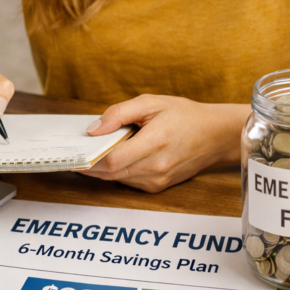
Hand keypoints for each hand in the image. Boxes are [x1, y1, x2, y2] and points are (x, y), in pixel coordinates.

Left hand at [80, 94, 245, 192]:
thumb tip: (93, 129)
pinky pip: (128, 182)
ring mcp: (157, 180)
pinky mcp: (158, 186)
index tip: (74, 151)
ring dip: (101, 169)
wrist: (215, 136)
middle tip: (74, 153)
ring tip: (91, 152)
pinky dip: (117, 172)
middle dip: (89, 164)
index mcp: (154, 143)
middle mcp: (156, 167)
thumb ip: (119, 114)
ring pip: (117, 180)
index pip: (111, 160)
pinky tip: (115, 157)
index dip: (89, 158)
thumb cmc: (185, 115)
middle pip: (110, 173)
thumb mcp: (151, 103)